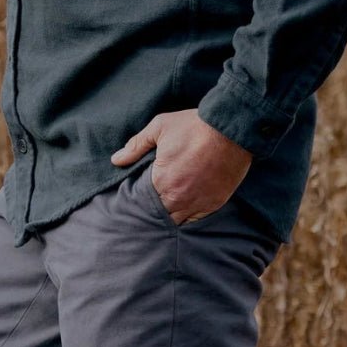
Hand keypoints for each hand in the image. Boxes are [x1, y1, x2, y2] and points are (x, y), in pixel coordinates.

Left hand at [110, 108, 252, 224]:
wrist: (230, 130)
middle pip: (159, 214)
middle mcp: (179, 198)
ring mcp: (198, 203)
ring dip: (170, 214)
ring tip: (166, 204)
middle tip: (152, 200)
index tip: (140, 191)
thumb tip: (116, 160)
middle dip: (154, 208)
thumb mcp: (159, 128)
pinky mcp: (214, 203)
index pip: (143, 200)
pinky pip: (196, 219)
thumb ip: (136, 146)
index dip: (140, 197)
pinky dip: (189, 215)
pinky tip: (184, 207)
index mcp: (162, 181)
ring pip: (177, 220)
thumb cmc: (193, 126)